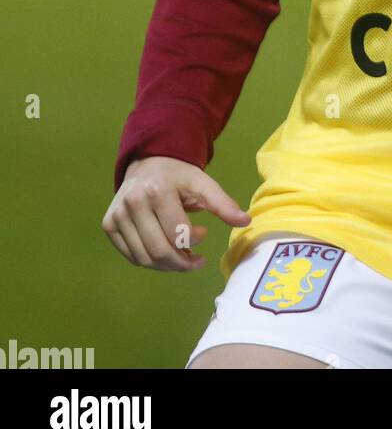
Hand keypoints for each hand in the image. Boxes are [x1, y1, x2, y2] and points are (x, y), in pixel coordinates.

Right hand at [102, 156, 251, 270]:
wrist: (147, 163)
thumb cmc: (178, 176)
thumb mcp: (202, 183)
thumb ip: (222, 203)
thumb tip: (245, 221)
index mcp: (157, 191)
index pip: (177, 235)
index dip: (194, 243)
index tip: (204, 235)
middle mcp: (133, 203)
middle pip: (159, 251)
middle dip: (181, 263)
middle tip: (195, 261)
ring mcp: (117, 215)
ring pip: (144, 259)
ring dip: (167, 266)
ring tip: (182, 257)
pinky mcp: (109, 225)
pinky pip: (131, 256)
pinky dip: (150, 261)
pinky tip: (163, 250)